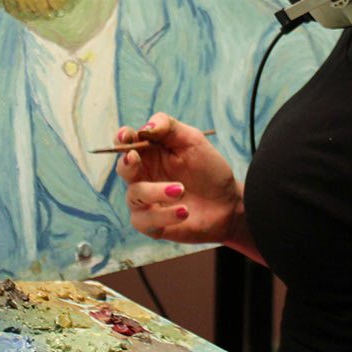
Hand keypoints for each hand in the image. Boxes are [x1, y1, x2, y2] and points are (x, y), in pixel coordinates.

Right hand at [115, 112, 247, 246]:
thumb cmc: (208, 169)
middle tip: (135, 159)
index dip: (122, 137)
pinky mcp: (152, 224)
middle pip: (123, 168)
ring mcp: (146, 201)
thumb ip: (168, 127)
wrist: (229, 203)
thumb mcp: (192, 140)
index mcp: (149, 153)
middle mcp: (143, 176)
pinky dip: (163, 215)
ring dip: (155, 191)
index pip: (126, 142)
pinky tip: (183, 211)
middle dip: (127, 164)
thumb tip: (145, 128)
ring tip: (181, 190)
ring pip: (134, 195)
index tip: (127, 136)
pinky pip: (145, 220)